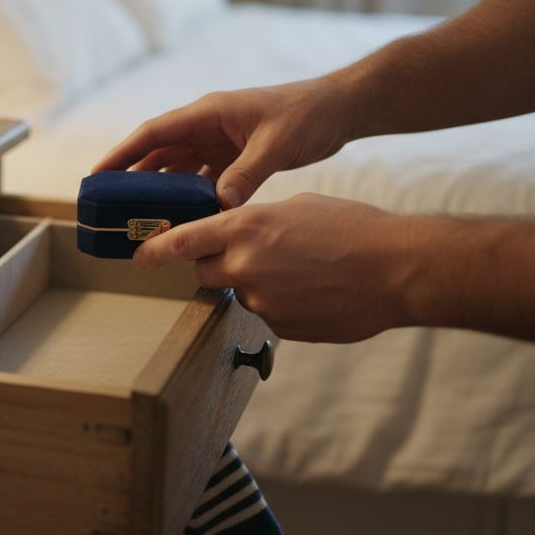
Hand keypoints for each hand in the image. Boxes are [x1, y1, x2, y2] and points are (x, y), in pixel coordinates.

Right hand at [91, 79, 353, 208]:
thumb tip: (221, 205)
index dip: (122, 154)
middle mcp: (207, 126)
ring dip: (160, 192)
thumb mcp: (275, 144)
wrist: (337, 111)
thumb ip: (247, 174)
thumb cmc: (306, 115)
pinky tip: (182, 221)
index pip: (153, 134)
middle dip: (133, 178)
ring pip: (178, 170)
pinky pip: (202, 181)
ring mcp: (219, 142)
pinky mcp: (234, 158)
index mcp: (208, 113)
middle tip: (110, 207)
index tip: (97, 176)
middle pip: (158, 154)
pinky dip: (190, 200)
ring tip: (139, 220)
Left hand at [133, 193, 417, 342]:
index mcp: (245, 228)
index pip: (182, 242)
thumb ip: (259, 221)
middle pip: (206, 273)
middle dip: (219, 266)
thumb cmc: (354, 229)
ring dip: (261, 285)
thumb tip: (244, 235)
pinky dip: (285, 305)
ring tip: (304, 273)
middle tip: (253, 257)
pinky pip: (270, 315)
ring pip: (243, 294)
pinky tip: (316, 292)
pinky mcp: (281, 327)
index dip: (156, 251)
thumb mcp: (298, 207)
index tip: (138, 258)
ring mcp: (262, 301)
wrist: (396, 269)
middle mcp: (245, 266)